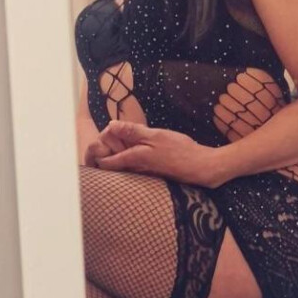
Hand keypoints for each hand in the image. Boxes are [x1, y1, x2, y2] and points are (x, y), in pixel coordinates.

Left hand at [88, 120, 214, 185]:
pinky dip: (131, 154)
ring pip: (122, 164)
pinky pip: (133, 164)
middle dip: (107, 151)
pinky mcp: (150, 171)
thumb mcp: (155, 136)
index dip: (98, 152)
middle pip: (111, 164)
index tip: (101, 139)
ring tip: (124, 138)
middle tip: (111, 136)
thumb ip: (133, 132)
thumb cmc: (179, 150)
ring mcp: (143, 172)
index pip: (104, 162)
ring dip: (119, 152)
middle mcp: (135, 169)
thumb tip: (112, 125)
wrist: (199, 166)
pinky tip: (139, 144)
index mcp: (133, 159)